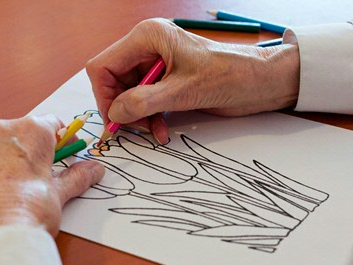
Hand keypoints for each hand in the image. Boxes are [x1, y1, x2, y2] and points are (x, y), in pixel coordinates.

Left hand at [0, 115, 104, 239]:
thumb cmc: (30, 211)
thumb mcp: (60, 193)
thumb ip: (77, 176)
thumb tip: (94, 170)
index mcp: (30, 130)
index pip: (51, 123)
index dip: (61, 138)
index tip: (64, 151)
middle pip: (20, 132)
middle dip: (30, 149)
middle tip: (37, 174)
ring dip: (2, 157)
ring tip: (10, 186)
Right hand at [86, 18, 299, 143]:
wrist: (259, 83)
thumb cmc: (229, 75)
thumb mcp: (183, 91)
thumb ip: (144, 101)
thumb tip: (115, 113)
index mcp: (147, 38)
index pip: (103, 67)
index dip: (103, 95)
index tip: (114, 120)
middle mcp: (146, 48)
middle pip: (113, 83)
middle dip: (122, 109)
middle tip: (135, 128)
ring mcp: (154, 64)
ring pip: (127, 95)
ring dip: (137, 117)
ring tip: (154, 130)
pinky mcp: (164, 80)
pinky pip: (143, 101)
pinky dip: (148, 118)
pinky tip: (161, 129)